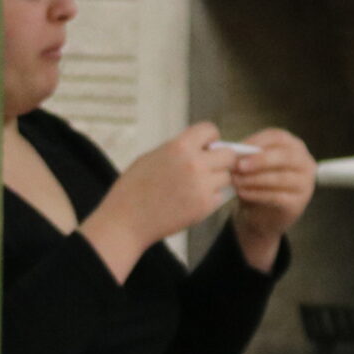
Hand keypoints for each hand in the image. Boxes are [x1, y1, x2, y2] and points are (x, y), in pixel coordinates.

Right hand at [83, 122, 232, 282]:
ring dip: (215, 180)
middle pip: (229, 155)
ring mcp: (202, 186)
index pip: (210, 130)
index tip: (202, 148)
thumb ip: (178, 150)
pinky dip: (210, 198)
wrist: (125, 223)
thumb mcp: (150, 158)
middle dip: (219, 160)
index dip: (209, 139)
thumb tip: (203, 146)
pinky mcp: (205, 206)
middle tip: (205, 169)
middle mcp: (194, 164)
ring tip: (193, 188)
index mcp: (178, 147)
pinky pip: (220, 196)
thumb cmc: (132, 190)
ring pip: (227, 176)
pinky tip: (189, 201)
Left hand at [227, 127, 314, 267]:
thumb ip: (246, 157)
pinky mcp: (297, 203)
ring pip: (281, 177)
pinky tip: (241, 193)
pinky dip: (256, 194)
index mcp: (293, 147)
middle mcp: (304, 163)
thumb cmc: (256, 184)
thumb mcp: (252, 167)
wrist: (261, 214)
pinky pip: (277, 196)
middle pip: (285, 155)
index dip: (257, 141)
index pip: (279, 137)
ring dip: (254, 179)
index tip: (236, 149)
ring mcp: (304, 183)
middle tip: (239, 165)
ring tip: (235, 181)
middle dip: (260, 160)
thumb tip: (229, 151)